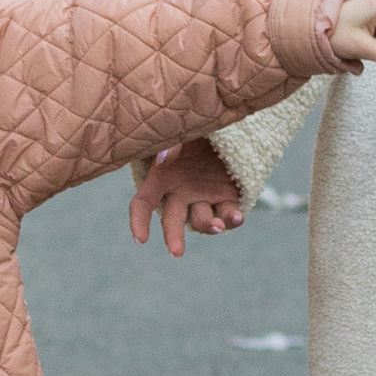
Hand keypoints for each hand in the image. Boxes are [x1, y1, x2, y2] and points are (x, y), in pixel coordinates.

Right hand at [129, 138, 247, 257]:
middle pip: (172, 221)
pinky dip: (232, 219)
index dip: (139, 221)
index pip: (143, 203)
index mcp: (162, 178)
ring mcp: (203, 198)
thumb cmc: (197, 127)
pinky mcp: (226, 199)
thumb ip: (172, 145)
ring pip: (202, 221)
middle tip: (177, 252)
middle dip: (173, 237)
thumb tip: (161, 160)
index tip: (141, 240)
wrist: (226, 123)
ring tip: (218, 225)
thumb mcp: (183, 131)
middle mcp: (180, 193)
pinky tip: (236, 217)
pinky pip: (228, 216)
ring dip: (209, 226)